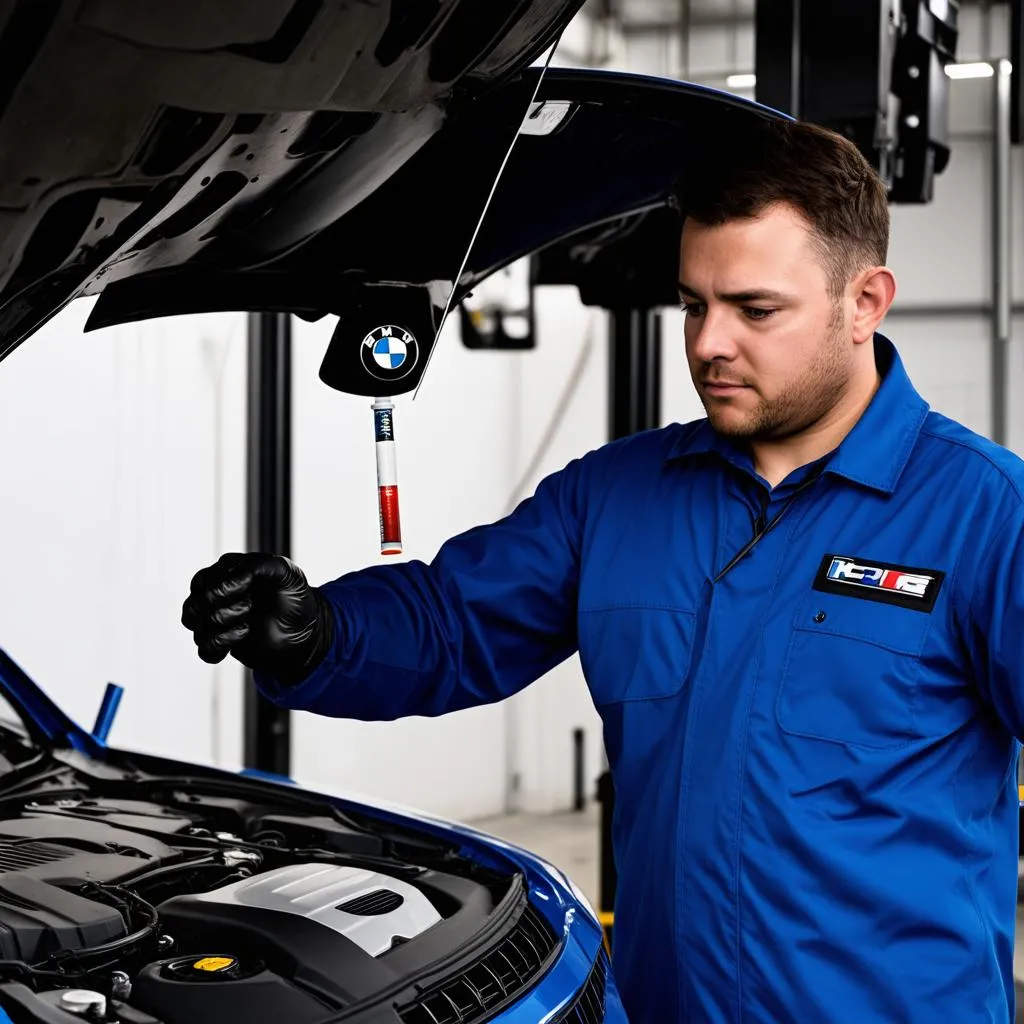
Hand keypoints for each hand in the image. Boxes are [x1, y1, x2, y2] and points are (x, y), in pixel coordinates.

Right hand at [181, 553, 334, 683]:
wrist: (306, 631)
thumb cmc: (295, 598)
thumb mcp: (287, 573)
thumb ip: (262, 564)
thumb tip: (236, 576)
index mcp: (228, 574)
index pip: (203, 581)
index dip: (223, 588)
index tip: (249, 588)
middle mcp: (218, 595)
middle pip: (195, 604)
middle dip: (222, 607)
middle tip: (249, 605)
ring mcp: (218, 619)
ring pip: (195, 626)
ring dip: (222, 624)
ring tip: (247, 622)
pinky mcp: (222, 642)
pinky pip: (203, 649)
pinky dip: (220, 644)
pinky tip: (242, 635)